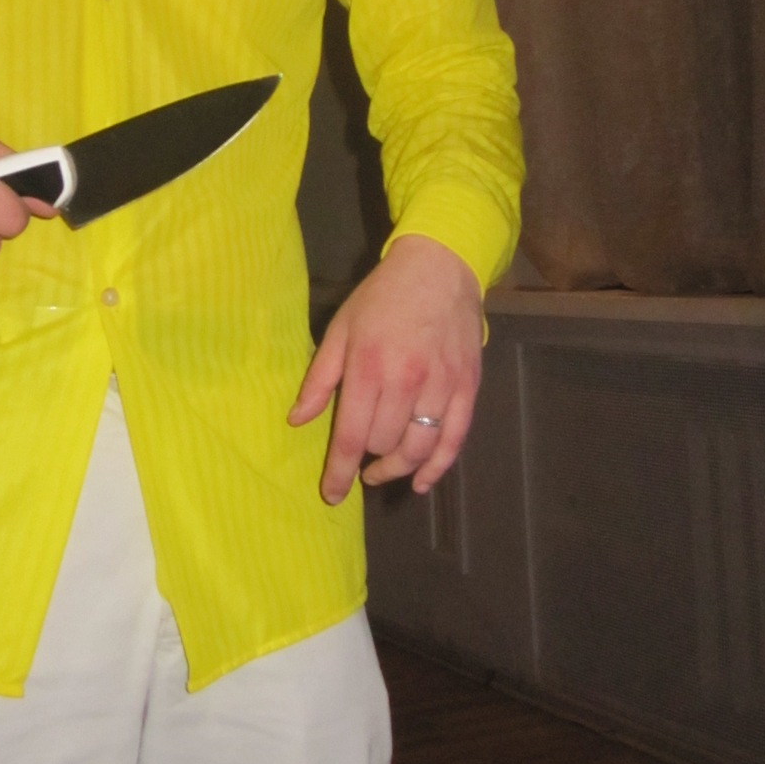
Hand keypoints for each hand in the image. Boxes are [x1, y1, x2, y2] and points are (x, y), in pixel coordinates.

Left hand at [288, 234, 483, 504]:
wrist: (439, 268)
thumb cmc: (381, 298)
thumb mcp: (340, 329)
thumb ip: (319, 379)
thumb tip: (296, 420)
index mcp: (368, 367)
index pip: (351, 436)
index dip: (338, 472)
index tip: (331, 495)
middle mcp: (406, 381)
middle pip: (383, 444)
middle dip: (366, 456)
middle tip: (358, 453)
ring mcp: (441, 386)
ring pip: (418, 448)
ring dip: (397, 467)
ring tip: (382, 469)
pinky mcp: (467, 387)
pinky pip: (454, 440)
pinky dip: (438, 467)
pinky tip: (421, 481)